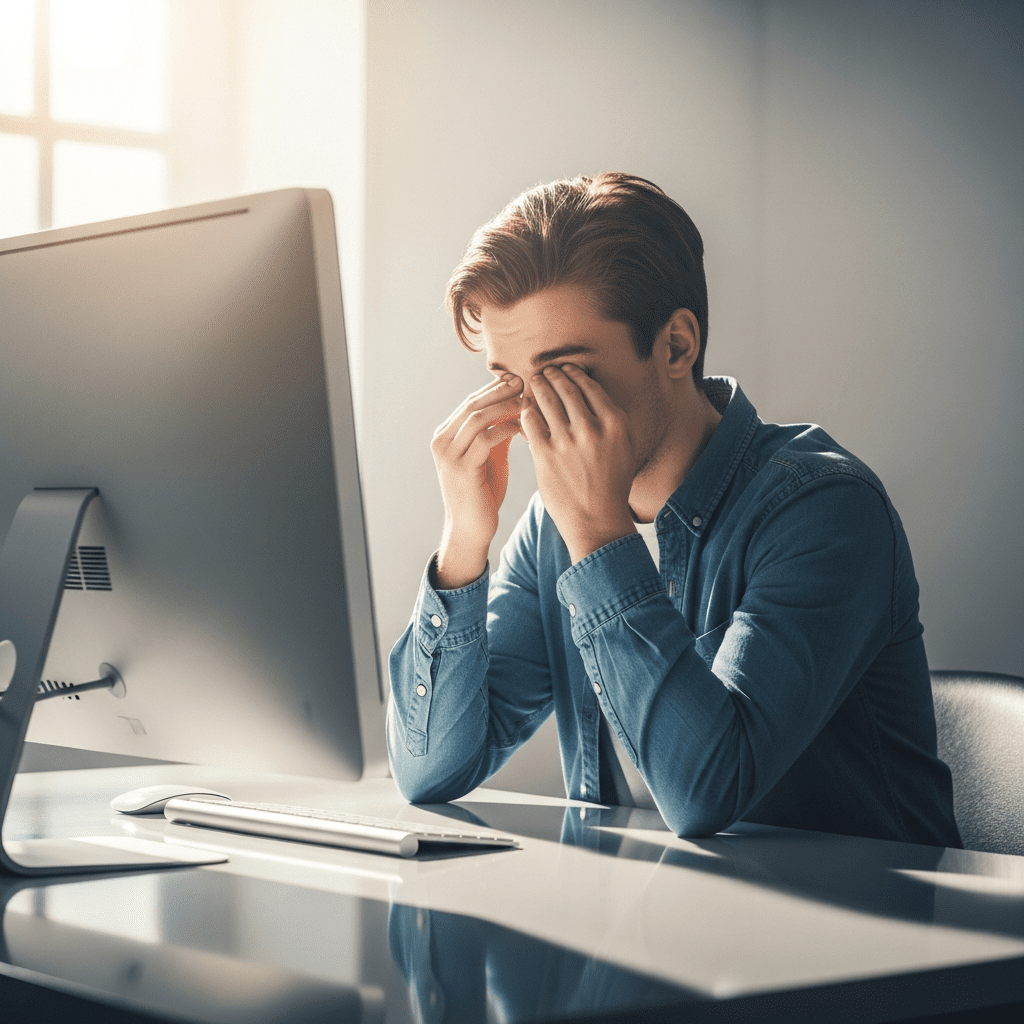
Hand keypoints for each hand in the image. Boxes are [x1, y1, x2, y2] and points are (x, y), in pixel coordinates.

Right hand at [430, 374, 522, 587]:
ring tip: (526, 400)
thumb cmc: (483, 493)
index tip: (520, 379)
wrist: (470, 529)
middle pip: (472, 404)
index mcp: (445, 435)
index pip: (471, 402)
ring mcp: (448, 454)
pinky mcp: (461, 468)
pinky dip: (505, 428)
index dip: (495, 388)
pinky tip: (523, 427)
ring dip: (504, 406)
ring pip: (477, 417)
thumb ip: (496, 432)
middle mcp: (441, 441)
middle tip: (524, 381)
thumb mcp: (489, 456)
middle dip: (499, 391)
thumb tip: (518, 405)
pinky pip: (485, 438)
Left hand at [520, 364, 636, 562]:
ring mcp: (567, 441)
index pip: (589, 386)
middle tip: (544, 370)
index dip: (573, 373)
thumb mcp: (624, 448)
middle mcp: (592, 428)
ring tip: (533, 382)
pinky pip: (530, 420)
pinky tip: (525, 408)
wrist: (597, 521)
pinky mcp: (545, 454)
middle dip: (552, 375)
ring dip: (537, 386)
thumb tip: (590, 393)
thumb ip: (611, 421)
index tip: (565, 369)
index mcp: (615, 423)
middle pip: (566, 388)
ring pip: (546, 399)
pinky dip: (526, 409)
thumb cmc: (611, 485)